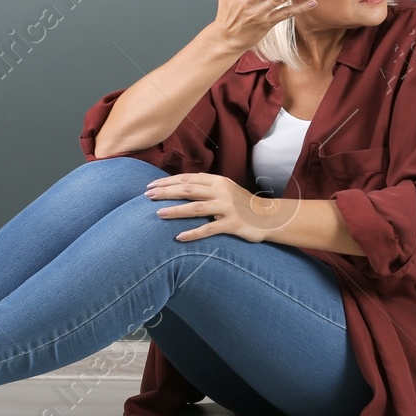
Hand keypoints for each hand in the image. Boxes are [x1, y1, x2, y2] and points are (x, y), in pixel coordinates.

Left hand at [144, 172, 292, 241]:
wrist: (268, 216)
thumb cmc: (241, 204)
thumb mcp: (224, 189)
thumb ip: (205, 186)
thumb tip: (178, 187)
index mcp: (218, 181)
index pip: (188, 178)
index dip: (167, 181)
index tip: (150, 186)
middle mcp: (221, 191)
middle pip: (188, 190)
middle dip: (166, 192)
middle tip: (148, 196)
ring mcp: (227, 208)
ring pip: (196, 207)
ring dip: (176, 210)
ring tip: (159, 214)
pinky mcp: (232, 224)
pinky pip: (209, 229)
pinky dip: (193, 233)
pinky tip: (179, 237)